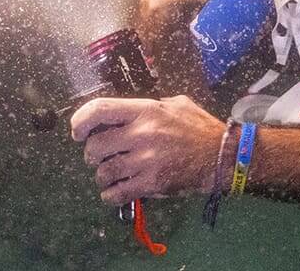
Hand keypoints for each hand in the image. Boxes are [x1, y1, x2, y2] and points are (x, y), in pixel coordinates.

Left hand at [69, 95, 224, 203]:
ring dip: (101, 176)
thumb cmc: (198, 127)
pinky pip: (118, 193)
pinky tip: (114, 193)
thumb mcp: (174, 103)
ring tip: (107, 175)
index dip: (81, 120)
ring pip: (104, 171)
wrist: (222, 156)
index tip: (77, 131)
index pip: (99, 109)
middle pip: (96, 145)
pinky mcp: (152, 183)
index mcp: (145, 110)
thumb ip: (147, 106)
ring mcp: (146, 160)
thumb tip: (123, 112)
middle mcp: (142, 133)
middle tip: (95, 157)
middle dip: (91, 154)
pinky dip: (110, 195)